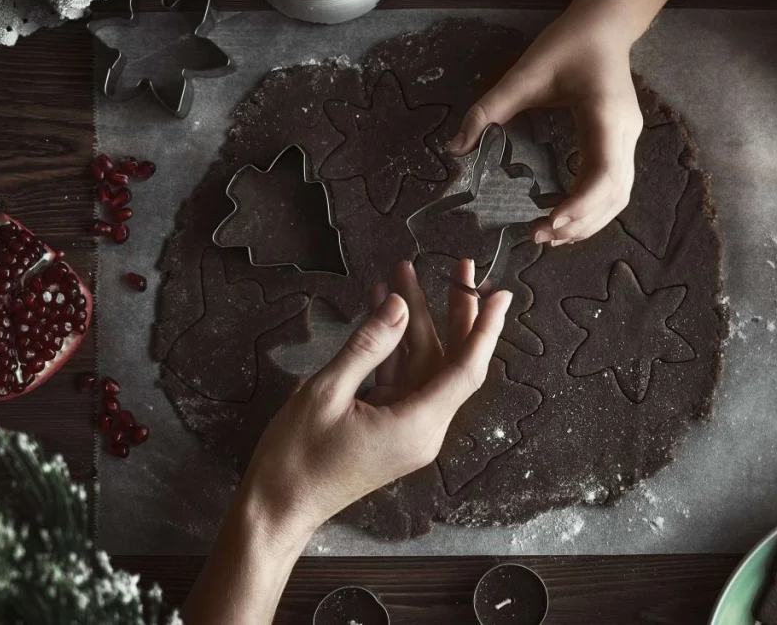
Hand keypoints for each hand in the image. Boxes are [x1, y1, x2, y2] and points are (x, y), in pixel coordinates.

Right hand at [238, 259, 511, 553]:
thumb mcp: (326, 392)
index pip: (466, 370)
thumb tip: (400, 305)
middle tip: (458, 268)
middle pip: (449, 362)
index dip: (485, 330)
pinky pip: (401, 377)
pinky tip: (382, 309)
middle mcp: (423, 429)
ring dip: (414, 322)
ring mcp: (408, 428)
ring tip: (403, 275)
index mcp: (417, 426)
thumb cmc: (296, 459)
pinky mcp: (391, 426)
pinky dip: (392, 345)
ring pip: (423, 365)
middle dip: (453, 312)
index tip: (500, 295)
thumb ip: (368, 346)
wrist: (276, 508)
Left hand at [448, 9, 643, 246]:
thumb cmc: (566, 44)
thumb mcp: (524, 74)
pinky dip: (593, 208)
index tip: (548, 223)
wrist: (602, 25)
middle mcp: (625, 134)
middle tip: (539, 237)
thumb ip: (488, 110)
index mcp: (606, 117)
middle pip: (614, 196)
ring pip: (619, 196)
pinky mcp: (622, 143)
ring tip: (553, 236)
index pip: (603, 176)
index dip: (579, 206)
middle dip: (579, 223)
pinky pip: (614, 186)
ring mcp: (628, 140)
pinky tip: (566, 217)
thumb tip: (454, 148)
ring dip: (589, 221)